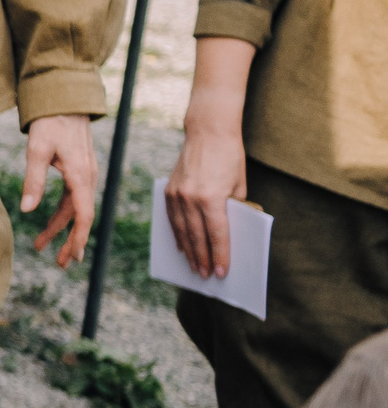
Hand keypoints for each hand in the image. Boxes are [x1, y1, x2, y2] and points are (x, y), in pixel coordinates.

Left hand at [20, 113, 98, 266]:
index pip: (83, 214)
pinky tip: (49, 223)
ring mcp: (85, 174)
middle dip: (70, 241)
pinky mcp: (79, 170)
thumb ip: (33, 180)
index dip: (77, 237)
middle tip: (60, 264)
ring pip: (75, 209)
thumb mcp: (36, 150)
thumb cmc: (50, 123)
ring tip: (42, 246)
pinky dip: (62, 214)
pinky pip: (72, 198)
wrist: (65, 100)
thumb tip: (28, 209)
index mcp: (81, 175)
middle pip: (81, 217)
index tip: (71, 256)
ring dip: (61, 228)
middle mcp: (88, 177)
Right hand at [167, 37, 256, 278]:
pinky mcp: (168, 192)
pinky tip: (183, 246)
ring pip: (182, 232)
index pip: (217, 234)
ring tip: (194, 267)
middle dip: (203, 258)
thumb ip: (233, 208)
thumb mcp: (238, 185)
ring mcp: (176, 196)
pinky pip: (172, 220)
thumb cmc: (229, 158)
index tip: (222, 272)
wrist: (208, 132)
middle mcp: (190, 199)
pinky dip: (178, 235)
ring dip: (189, 251)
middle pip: (197, 237)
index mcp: (211, 197)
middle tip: (206, 275)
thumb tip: (227, 232)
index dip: (220, 255)